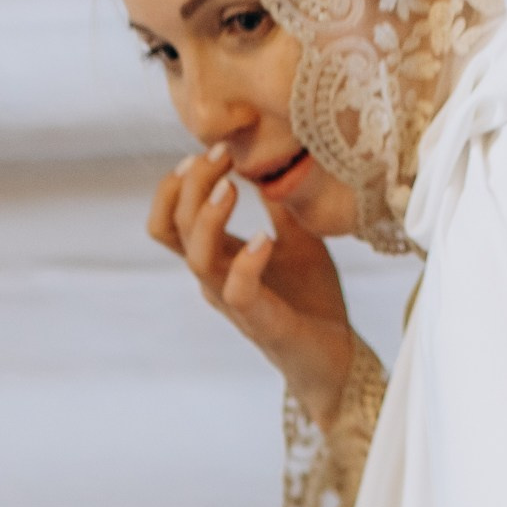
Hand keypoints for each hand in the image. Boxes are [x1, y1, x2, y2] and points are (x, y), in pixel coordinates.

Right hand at [147, 145, 355, 425]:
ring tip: (232, 186)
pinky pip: (238, 292)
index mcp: (218, 259)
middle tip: (222, 153)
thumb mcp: (298, 239)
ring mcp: (235, 303)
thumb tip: (270, 163)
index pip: (169, 221)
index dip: (177, 184)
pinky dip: (246, 262)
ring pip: (197, 259)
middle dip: (191, 184)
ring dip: (208, 217)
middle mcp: (216, 280)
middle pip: (173, 229)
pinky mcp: (262, 323)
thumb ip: (280, 207)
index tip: (213, 150)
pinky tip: (265, 238)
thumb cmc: (310, 299)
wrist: (336, 355)